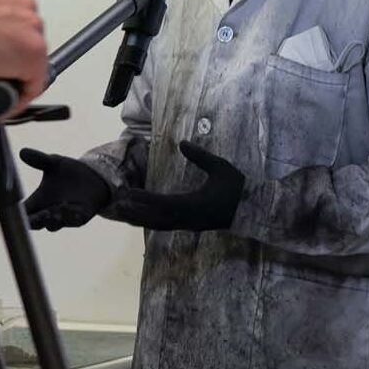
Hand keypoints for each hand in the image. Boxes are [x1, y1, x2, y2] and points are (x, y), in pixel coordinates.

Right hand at [0, 0, 47, 114]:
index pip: (11, 11)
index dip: (1, 31)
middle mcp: (23, 7)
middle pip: (23, 34)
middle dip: (9, 51)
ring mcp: (31, 31)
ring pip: (29, 57)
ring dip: (14, 71)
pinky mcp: (34, 56)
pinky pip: (33, 82)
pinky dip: (19, 94)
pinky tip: (2, 101)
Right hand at [19, 148, 112, 230]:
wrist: (93, 176)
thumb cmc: (68, 171)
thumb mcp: (53, 163)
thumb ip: (38, 160)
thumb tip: (22, 151)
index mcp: (38, 201)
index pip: (24, 212)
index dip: (18, 213)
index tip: (15, 210)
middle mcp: (49, 211)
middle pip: (35, 224)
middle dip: (35, 221)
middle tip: (35, 214)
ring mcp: (64, 217)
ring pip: (53, 226)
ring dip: (51, 220)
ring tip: (51, 211)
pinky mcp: (80, 218)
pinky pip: (73, 221)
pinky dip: (69, 216)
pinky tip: (67, 208)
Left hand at [105, 141, 246, 231]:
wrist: (253, 210)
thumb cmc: (237, 187)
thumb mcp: (221, 168)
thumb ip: (201, 156)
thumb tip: (182, 143)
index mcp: (195, 205)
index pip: (164, 203)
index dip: (144, 199)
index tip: (128, 193)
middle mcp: (189, 218)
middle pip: (156, 218)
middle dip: (135, 212)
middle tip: (115, 205)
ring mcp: (189, 224)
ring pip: (159, 224)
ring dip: (140, 219)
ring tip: (121, 213)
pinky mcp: (191, 225)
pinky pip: (166, 225)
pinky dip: (150, 222)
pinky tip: (141, 218)